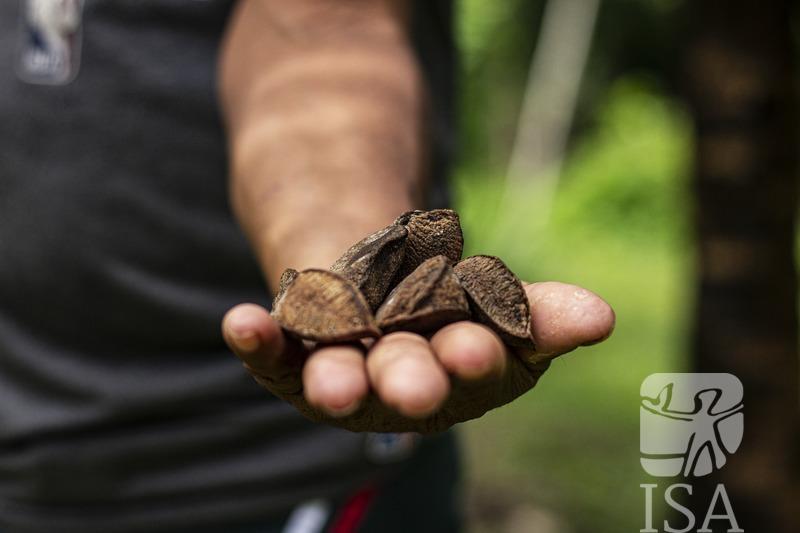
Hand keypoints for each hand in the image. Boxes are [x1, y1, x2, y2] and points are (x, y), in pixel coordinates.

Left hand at [222, 281, 614, 432]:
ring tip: (329, 385)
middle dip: (409, 382)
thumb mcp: (497, 301)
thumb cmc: (449, 304)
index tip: (479, 349)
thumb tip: (604, 317)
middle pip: (406, 380)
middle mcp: (400, 384)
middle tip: (414, 388)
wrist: (373, 282)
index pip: (478, 366)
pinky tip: (240, 322)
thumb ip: (542, 316)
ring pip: (339, 378)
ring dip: (334, 380)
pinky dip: (257, 342)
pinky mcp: (291, 358)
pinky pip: (272, 355)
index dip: (478, 359)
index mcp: (462, 375)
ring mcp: (343, 373)